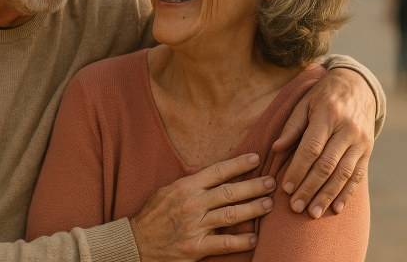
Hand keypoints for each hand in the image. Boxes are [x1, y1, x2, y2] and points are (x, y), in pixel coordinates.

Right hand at [130, 154, 275, 261]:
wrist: (135, 242)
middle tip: (271, 183)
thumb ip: (190, 184)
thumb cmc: (153, 215)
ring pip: (231, 215)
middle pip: (229, 192)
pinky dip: (241, 241)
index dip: (239, 164)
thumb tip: (214, 174)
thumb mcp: (167, 191)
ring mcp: (194, 227)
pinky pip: (224, 244)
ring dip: (253, 209)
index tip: (256, 158)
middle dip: (253, 186)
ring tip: (268, 205)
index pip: (217, 171)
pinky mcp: (194, 248)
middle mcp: (191, 205)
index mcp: (185, 187)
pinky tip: (254, 238)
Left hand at [271, 68, 374, 218]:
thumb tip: (276, 148)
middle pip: (327, 165)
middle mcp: (347, 129)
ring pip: (344, 174)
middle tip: (295, 206)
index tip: (285, 187)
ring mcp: (360, 141)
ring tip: (312, 213)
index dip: (298, 169)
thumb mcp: (305, 102)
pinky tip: (336, 208)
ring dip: (327, 196)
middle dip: (310, 188)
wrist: (359, 86)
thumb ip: (292, 126)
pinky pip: (358, 175)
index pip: (311, 148)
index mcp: (328, 115)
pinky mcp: (368, 150)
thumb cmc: (324, 95)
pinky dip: (347, 193)